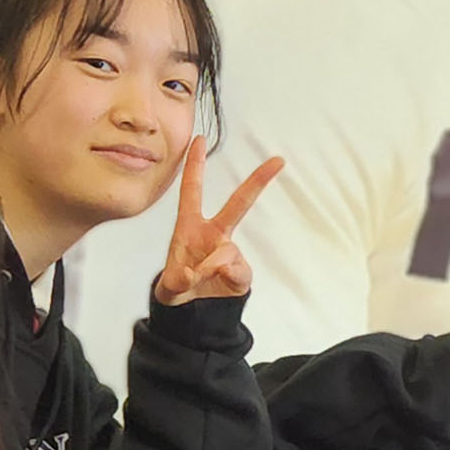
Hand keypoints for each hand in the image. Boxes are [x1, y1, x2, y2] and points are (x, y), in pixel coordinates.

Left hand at [151, 138, 280, 306]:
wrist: (194, 310)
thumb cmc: (179, 286)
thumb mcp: (171, 285)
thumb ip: (179, 279)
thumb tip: (196, 271)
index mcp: (191, 226)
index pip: (192, 190)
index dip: (194, 164)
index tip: (199, 139)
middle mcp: (214, 232)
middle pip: (239, 202)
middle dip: (258, 181)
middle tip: (278, 160)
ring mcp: (230, 250)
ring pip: (227, 253)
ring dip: (210, 269)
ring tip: (199, 280)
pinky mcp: (243, 269)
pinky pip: (237, 270)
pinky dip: (227, 278)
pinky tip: (219, 282)